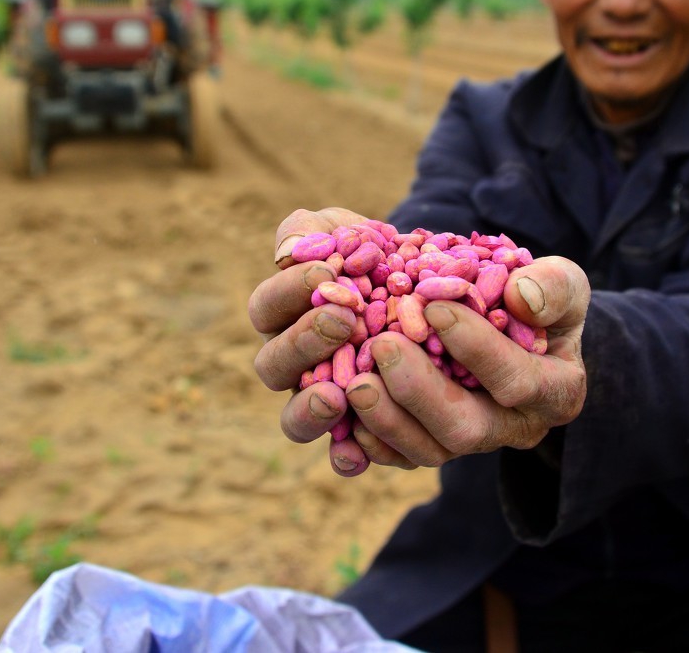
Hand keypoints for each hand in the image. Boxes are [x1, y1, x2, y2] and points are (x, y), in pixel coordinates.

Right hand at [248, 207, 373, 475]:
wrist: (422, 287)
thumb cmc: (372, 254)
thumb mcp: (344, 231)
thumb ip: (311, 231)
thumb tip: (288, 249)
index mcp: (283, 316)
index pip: (267, 308)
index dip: (288, 292)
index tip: (325, 273)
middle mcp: (294, 364)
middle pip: (274, 365)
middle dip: (304, 342)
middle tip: (341, 320)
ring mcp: (321, 399)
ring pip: (296, 418)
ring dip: (309, 409)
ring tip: (336, 395)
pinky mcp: (359, 428)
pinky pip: (344, 453)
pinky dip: (345, 457)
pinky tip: (357, 455)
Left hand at [345, 255, 588, 470]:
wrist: (516, 324)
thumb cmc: (541, 298)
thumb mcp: (564, 283)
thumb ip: (553, 286)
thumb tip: (521, 297)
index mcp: (555, 392)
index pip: (517, 381)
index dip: (477, 349)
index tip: (436, 309)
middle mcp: (513, 428)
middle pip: (465, 430)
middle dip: (420, 392)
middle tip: (382, 346)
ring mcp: (469, 441)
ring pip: (426, 451)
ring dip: (386, 419)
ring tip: (352, 381)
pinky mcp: (431, 444)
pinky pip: (397, 457)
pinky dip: (367, 441)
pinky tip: (341, 411)